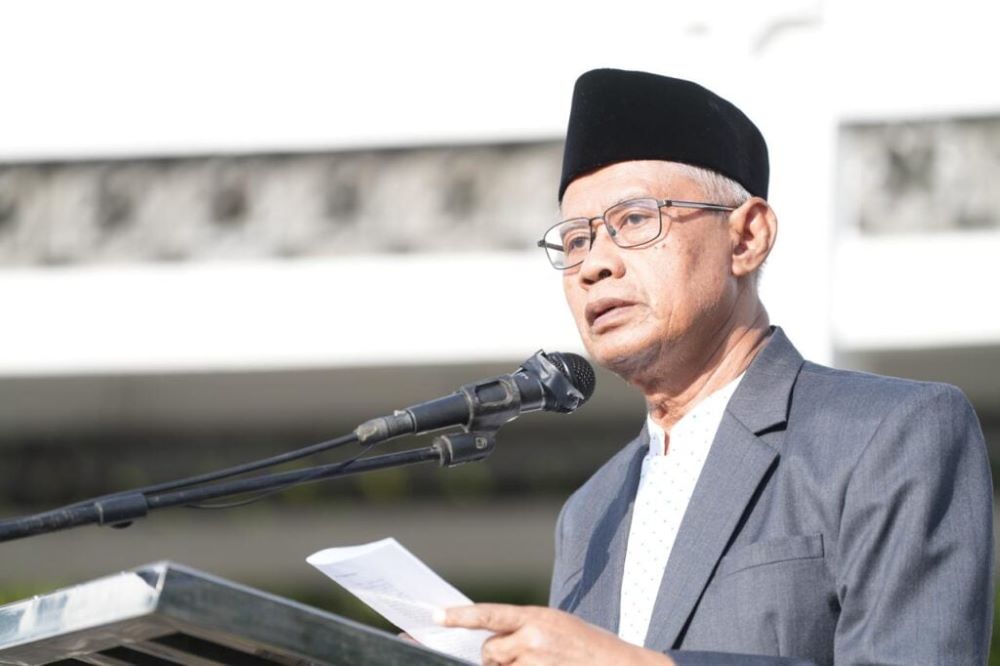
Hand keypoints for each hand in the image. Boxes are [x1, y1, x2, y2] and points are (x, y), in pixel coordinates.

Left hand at [440, 603, 673, 665]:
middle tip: (526, 655)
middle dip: (497, 656)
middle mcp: (533, 640)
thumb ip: (524, 628)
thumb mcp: (556, 625)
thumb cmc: (588, 646)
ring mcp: (535, 664)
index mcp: (537, 617)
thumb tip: (492, 640)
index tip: (435, 616)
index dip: (459, 616)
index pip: (488, 615)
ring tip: (544, 662)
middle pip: (490, 650)